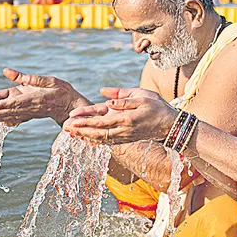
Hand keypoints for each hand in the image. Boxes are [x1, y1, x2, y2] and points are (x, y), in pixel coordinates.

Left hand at [0, 68, 89, 125]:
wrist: (72, 107)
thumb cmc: (63, 91)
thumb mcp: (50, 80)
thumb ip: (28, 77)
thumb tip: (7, 71)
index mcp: (37, 98)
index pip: (19, 101)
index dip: (6, 104)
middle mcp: (33, 108)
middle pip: (12, 110)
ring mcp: (32, 113)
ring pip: (12, 115)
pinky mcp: (31, 115)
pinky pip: (17, 118)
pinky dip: (7, 120)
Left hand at [63, 88, 177, 144]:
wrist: (171, 125)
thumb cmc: (157, 107)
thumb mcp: (141, 96)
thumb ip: (121, 97)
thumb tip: (103, 94)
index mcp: (126, 118)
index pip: (101, 121)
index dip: (85, 120)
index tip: (72, 119)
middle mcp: (123, 131)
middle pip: (97, 133)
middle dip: (80, 130)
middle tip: (65, 127)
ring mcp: (125, 137)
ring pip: (100, 139)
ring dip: (85, 136)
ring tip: (71, 133)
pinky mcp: (126, 140)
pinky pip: (107, 142)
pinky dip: (95, 140)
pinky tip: (86, 138)